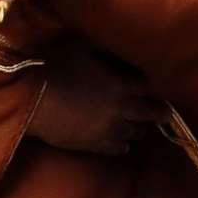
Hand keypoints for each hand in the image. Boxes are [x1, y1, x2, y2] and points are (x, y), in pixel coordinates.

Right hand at [27, 42, 170, 155]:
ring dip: (139, 128)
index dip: (156, 87)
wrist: (33, 101)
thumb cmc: (55, 69)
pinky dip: (122, 144)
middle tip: (164, 113)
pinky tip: (122, 143)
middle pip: (151, 114)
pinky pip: (117, 148)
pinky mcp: (94, 145)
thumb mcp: (83, 49)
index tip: (159, 87)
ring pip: (136, 133)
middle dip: (160, 113)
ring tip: (138, 125)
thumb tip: (118, 49)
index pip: (150, 87)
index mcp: (121, 84)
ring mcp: (109, 129)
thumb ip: (105, 52)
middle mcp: (121, 108)